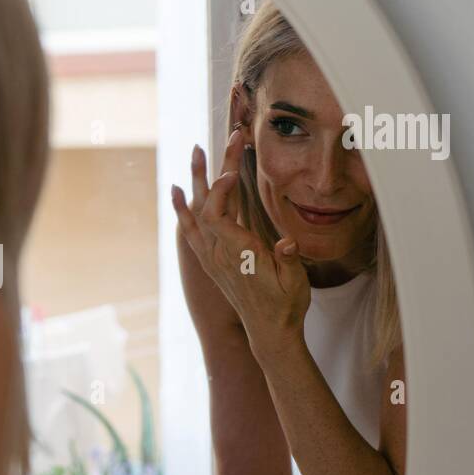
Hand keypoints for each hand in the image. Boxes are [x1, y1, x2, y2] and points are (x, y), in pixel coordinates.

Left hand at [170, 132, 309, 363]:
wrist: (269, 332)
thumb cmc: (286, 305)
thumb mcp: (295, 283)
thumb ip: (288, 259)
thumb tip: (286, 243)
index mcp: (238, 254)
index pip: (219, 215)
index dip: (222, 191)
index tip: (232, 169)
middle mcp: (218, 254)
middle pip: (206, 206)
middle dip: (210, 171)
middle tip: (214, 142)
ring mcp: (212, 258)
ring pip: (195, 215)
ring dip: (194, 183)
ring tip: (194, 154)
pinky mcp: (212, 261)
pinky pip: (191, 231)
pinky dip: (183, 209)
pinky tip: (178, 193)